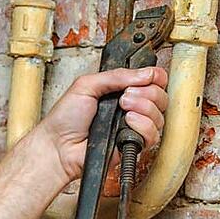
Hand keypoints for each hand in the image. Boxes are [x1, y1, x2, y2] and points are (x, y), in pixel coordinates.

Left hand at [38, 67, 167, 182]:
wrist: (59, 145)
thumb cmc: (66, 119)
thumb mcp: (87, 85)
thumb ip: (117, 76)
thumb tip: (145, 72)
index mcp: (120, 91)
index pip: (152, 81)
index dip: (155, 77)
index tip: (148, 77)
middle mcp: (130, 109)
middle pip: (160, 97)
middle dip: (146, 92)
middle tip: (125, 96)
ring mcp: (132, 127)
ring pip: (159, 116)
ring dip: (144, 108)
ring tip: (123, 108)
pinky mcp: (132, 144)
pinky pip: (153, 135)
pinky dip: (143, 125)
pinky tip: (128, 122)